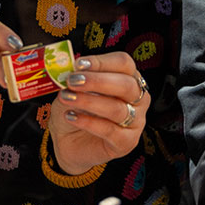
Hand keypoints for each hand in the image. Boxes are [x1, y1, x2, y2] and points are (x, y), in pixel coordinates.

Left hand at [47, 52, 149, 174]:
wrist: (68, 142)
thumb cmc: (76, 110)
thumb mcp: (73, 89)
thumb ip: (76, 78)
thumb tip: (73, 70)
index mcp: (128, 78)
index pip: (124, 64)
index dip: (102, 62)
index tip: (79, 64)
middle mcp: (137, 98)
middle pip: (127, 85)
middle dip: (98, 81)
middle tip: (73, 81)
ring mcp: (136, 121)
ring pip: (117, 109)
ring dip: (89, 101)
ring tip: (67, 98)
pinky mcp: (127, 142)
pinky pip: (110, 131)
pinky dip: (88, 122)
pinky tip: (70, 116)